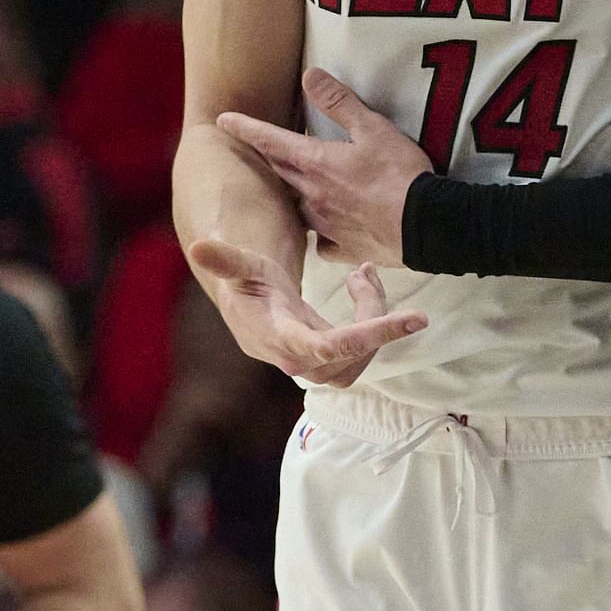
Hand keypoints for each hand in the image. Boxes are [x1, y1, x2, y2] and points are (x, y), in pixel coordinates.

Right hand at [185, 240, 424, 387]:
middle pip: (350, 357)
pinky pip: (359, 350)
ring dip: (375, 320)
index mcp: (277, 336)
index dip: (370, 335)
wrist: (247, 307)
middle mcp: (296, 358)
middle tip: (366, 274)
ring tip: (363, 277)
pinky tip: (361, 286)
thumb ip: (225, 259)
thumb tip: (198, 247)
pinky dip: (372, 322)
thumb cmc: (244, 283)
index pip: (329, 347)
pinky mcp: (328, 360)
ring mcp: (313, 364)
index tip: (411, 319)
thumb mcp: (239, 266)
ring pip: (358, 359)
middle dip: (374, 320)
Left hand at [213, 70, 431, 267]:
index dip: (246, 128)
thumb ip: (338, 102)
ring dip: (298, 195)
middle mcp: (311, 195)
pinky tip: (333, 230)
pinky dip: (324, 234)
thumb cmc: (401, 175)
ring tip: (306, 188)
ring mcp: (325, 225)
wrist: (427, 226)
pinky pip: (323, 241)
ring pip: (299, 208)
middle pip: (280, 173)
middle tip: (265, 150)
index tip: (224, 120)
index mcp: (316, 163)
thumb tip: (309, 75)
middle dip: (271, 159)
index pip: (270, 141)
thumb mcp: (373, 128)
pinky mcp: (343, 248)